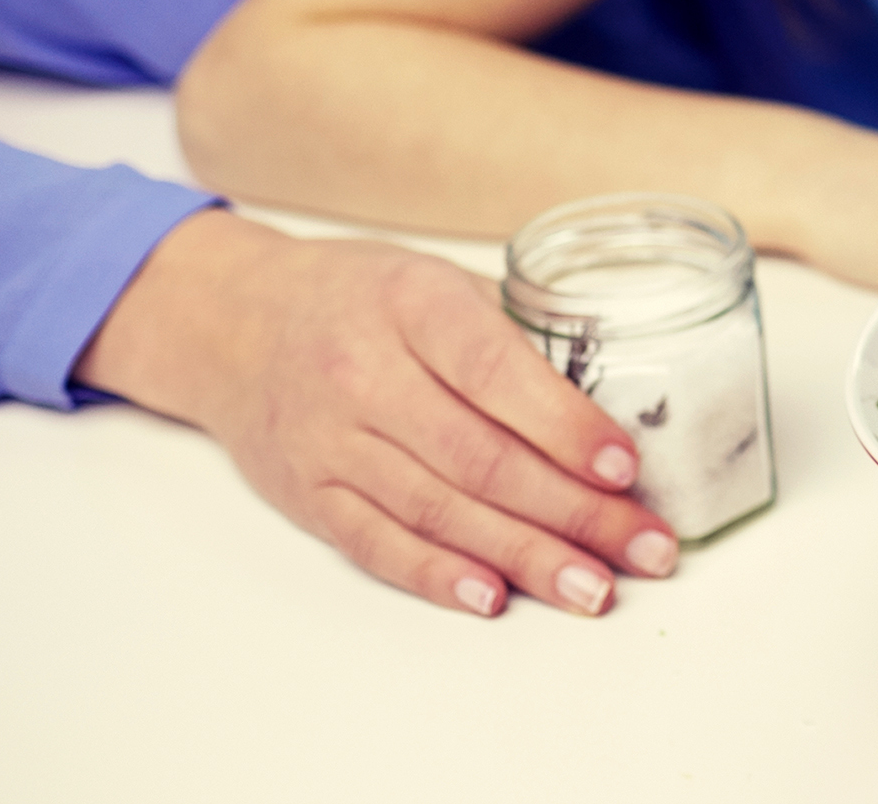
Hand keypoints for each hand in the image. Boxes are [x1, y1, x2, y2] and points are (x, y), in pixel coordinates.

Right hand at [75, 209, 679, 618]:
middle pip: (480, 458)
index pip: (494, 372)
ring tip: (594, 588)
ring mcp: (331, 441)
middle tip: (645, 549)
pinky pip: (377, 543)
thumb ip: (513, 333)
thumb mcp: (437, 280)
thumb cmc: (360, 295)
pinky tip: (495, 596)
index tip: (625, 466)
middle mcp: (365, 375)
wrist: (232, 323)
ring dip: (526, 557)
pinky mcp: (308, 493)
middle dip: (575, 512)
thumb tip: (613, 399)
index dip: (564, 425)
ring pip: (439, 511)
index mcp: (413, 305)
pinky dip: (438, 575)